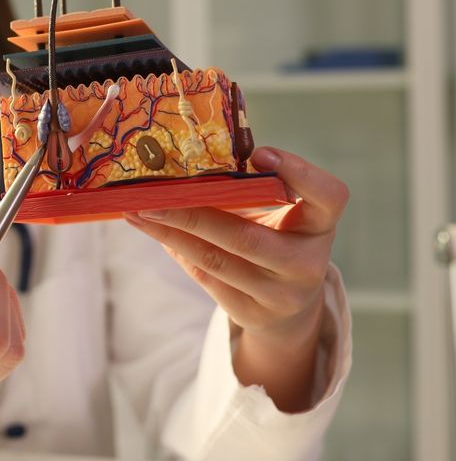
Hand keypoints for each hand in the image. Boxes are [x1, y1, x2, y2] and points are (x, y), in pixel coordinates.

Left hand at [123, 147, 347, 408]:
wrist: (289, 309)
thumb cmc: (277, 239)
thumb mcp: (279, 214)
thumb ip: (253, 188)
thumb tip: (188, 161)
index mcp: (320, 225)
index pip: (329, 196)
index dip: (299, 173)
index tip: (259, 153)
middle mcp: (307, 263)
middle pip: (246, 237)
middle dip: (192, 214)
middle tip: (151, 194)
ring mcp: (280, 294)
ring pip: (215, 261)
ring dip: (170, 232)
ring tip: (137, 210)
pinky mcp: (252, 312)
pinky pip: (205, 277)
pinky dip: (175, 248)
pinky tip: (150, 229)